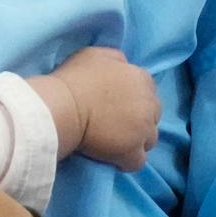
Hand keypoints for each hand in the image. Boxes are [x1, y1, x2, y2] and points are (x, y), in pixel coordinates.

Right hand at [56, 46, 160, 171]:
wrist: (62, 106)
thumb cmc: (75, 79)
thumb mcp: (95, 55)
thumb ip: (116, 59)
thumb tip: (124, 65)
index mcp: (141, 79)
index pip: (148, 91)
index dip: (133, 98)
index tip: (116, 103)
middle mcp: (149, 105)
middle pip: (152, 116)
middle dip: (138, 119)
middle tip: (114, 122)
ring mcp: (143, 131)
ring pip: (149, 140)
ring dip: (135, 140)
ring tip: (114, 140)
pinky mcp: (133, 152)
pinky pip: (138, 161)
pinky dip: (126, 160)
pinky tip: (113, 156)